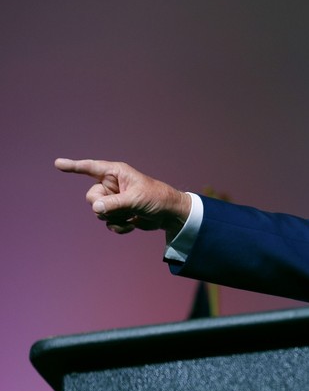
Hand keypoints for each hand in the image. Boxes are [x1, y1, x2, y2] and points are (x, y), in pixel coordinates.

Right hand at [55, 158, 190, 236]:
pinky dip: (118, 227)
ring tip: (131, 215)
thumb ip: (114, 203)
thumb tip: (95, 208)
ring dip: (114, 218)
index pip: (90, 168)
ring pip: (98, 212)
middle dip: (104, 207)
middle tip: (122, 208)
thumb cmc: (156, 199)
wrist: (169, 214)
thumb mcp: (136, 200)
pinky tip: (132, 225)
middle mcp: (112, 185)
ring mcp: (113, 199)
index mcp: (116, 173)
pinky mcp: (117, 212)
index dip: (74, 166)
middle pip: (91, 198)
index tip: (57, 163)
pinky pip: (107, 222)